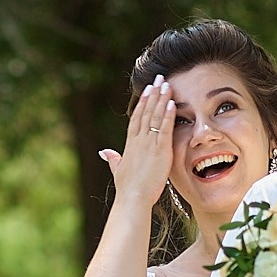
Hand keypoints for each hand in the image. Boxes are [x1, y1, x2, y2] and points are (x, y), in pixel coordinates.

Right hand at [98, 74, 176, 206]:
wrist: (133, 198)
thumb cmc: (127, 189)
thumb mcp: (118, 171)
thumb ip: (113, 159)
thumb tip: (104, 152)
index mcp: (130, 145)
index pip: (137, 118)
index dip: (143, 103)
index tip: (147, 90)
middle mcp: (139, 141)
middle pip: (146, 112)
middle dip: (153, 94)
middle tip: (158, 79)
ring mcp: (149, 144)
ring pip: (155, 117)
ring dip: (161, 100)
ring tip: (166, 84)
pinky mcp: (160, 150)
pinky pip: (164, 129)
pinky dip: (168, 115)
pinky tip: (172, 103)